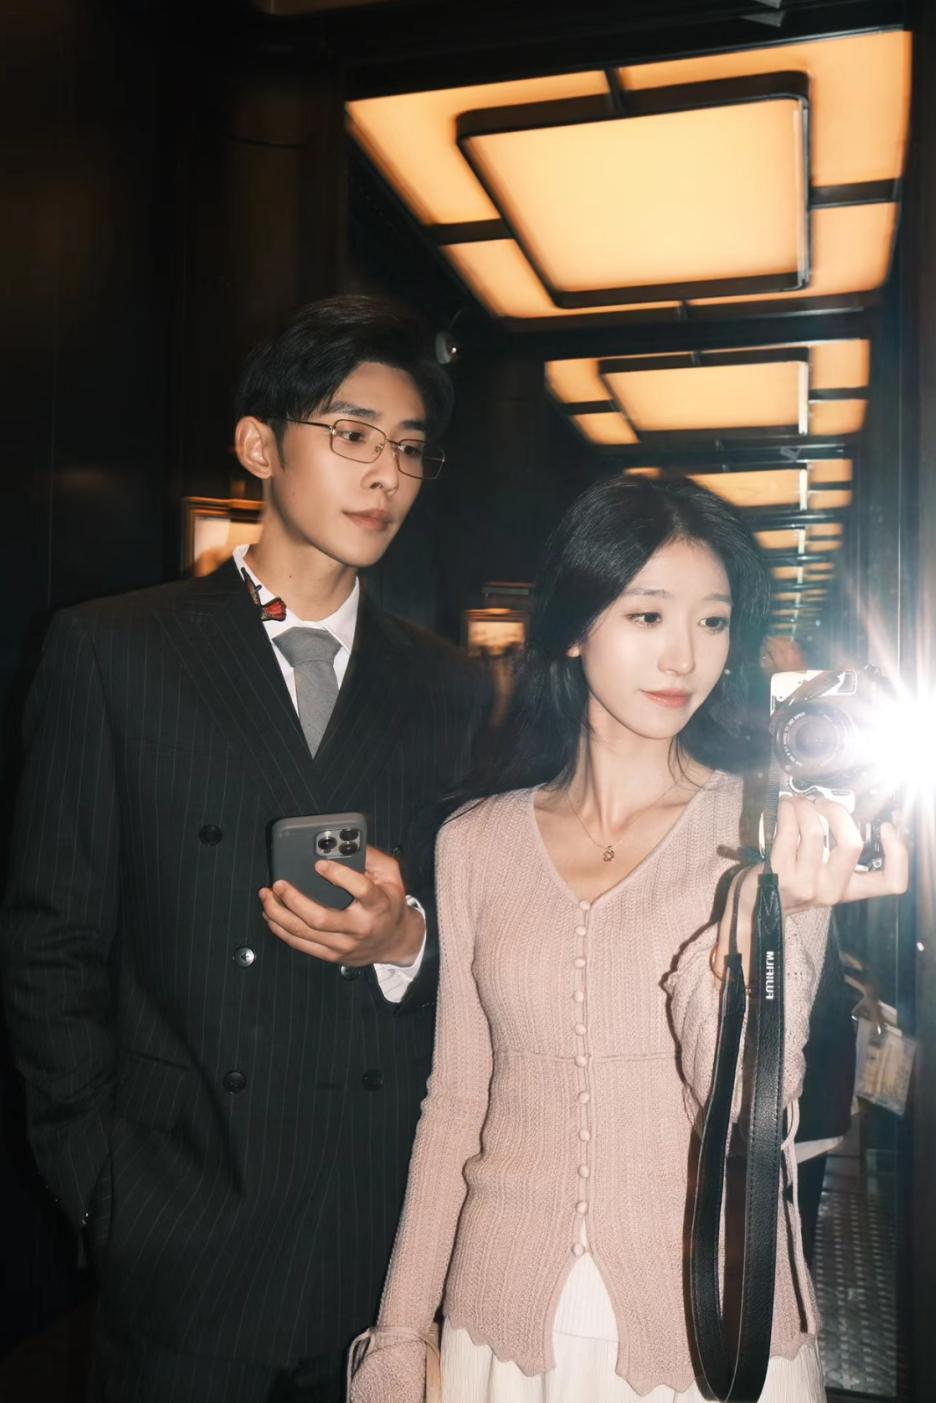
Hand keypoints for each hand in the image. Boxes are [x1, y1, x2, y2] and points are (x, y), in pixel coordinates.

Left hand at [258, 845, 424, 966]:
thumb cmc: (389, 903)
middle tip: (279, 884)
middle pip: (321, 918)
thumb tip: (348, 842)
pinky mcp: (332, 955)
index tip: (319, 864)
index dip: (339, 876)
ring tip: (266, 896)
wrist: (395, 942)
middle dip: (294, 900)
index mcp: (377, 905)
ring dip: (280, 914)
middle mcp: (360, 927)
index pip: (361, 890)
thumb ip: (372, 857)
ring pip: (305, 933)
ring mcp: (344, 944)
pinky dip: (281, 930)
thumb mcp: (391, 875)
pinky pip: (301, 944)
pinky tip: (271, 915)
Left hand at [767, 795, 908, 912]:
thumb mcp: (825, 875)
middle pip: (852, 845)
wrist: (760, 907)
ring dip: (806, 807)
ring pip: (814, 832)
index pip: (891, 882)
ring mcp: (806, 884)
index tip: (886, 827)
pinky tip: (786, 807)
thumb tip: (843, 809)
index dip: (898, 853)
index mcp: (850, 889)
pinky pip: (787, 833)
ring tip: (799, 802)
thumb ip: (839, 852)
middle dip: (838, 813)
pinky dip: (787, 812)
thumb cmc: (794, 882)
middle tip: (823, 803)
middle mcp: (832, 890)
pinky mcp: (780, 874)